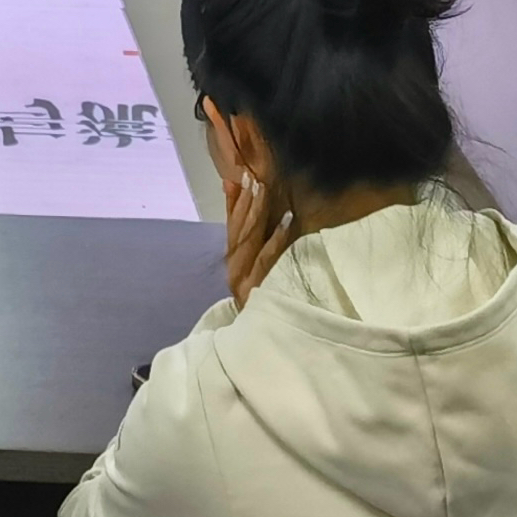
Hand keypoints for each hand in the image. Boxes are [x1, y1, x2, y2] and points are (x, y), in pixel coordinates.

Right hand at [221, 173, 294, 310]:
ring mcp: (243, 279)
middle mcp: (233, 269)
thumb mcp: (249, 269)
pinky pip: (267, 258)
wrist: (256, 341)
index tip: (240, 176)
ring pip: (249, 239)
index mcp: (231, 262)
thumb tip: (234, 196)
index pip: (230, 226)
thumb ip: (241, 235)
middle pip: (238, 230)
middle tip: (253, 176)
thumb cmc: (258, 302)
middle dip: (245, 201)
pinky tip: (286, 220)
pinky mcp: (258, 288)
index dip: (234, 200)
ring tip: (264, 189)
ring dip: (256, 212)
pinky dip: (276, 238)